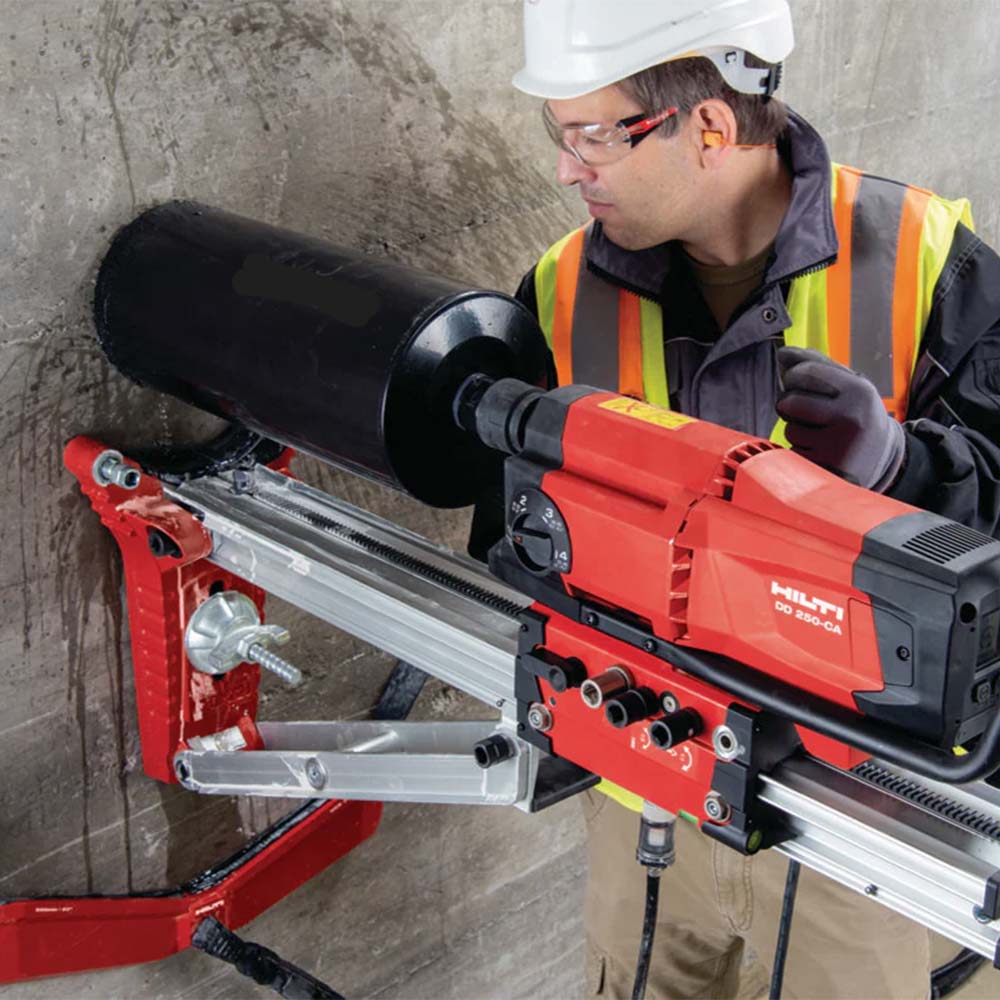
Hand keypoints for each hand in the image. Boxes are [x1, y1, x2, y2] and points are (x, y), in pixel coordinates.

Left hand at [775, 346, 904, 490]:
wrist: (884, 457)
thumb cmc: (857, 413)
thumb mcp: (850, 385)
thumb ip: (818, 365)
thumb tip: (783, 352)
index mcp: (858, 392)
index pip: (806, 372)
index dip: (793, 374)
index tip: (795, 378)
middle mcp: (850, 418)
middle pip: (790, 401)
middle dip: (788, 402)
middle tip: (803, 407)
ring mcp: (837, 447)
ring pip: (789, 429)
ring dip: (795, 429)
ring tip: (818, 431)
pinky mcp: (824, 468)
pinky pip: (792, 451)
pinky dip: (799, 449)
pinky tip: (819, 449)